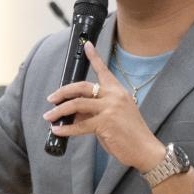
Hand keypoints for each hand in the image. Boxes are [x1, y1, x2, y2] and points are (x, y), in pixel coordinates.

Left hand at [43, 42, 164, 171]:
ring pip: (77, 104)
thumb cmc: (130, 134)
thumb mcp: (114, 116)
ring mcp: (110, 108)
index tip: (86, 45)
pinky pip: (79, 125)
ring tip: (48, 116)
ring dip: (59, 111)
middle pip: (82, 86)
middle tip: (51, 98)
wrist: (145, 149)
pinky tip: (57, 131)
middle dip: (63, 91)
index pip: (103, 70)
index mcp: (118, 91)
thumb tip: (73, 113)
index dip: (94, 56)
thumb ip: (95, 111)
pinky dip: (66, 129)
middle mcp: (114, 95)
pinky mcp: (106, 123)